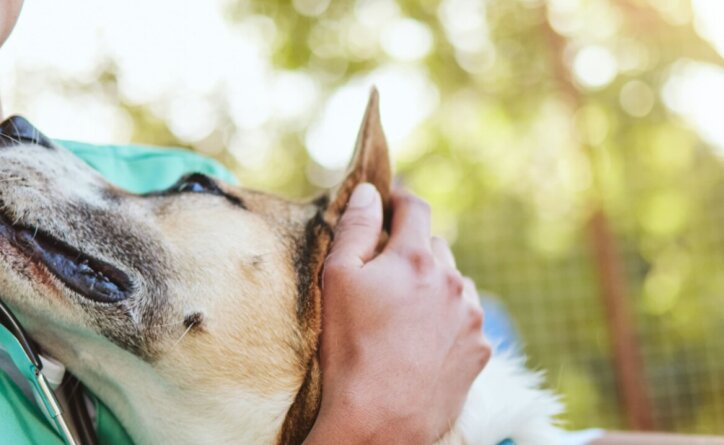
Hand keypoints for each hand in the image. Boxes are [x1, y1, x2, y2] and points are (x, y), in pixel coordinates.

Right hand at [304, 183, 490, 444]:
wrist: (380, 420)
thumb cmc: (350, 349)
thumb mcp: (336, 280)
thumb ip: (353, 228)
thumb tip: (368, 192)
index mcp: (415, 258)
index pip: (415, 208)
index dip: (400, 200)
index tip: (389, 203)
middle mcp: (452, 281)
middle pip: (434, 246)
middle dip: (411, 251)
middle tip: (383, 274)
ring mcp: (471, 317)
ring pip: (454, 283)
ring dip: (433, 286)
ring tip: (403, 314)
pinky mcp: (480, 350)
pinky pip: (466, 320)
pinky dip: (447, 320)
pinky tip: (421, 341)